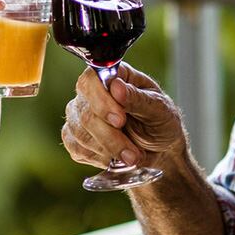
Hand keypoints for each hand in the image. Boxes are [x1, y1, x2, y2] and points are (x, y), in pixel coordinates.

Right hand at [60, 61, 186, 169]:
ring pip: (81, 134)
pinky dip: (99, 158)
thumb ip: (138, 98)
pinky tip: (115, 158)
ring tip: (133, 157)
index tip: (120, 120)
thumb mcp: (159, 109)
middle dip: (111, 136)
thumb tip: (116, 87)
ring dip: (109, 150)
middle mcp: (90, 93)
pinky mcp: (75, 137)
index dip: (101, 100)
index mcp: (113, 76)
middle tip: (133, 153)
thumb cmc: (160, 121)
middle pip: (85, 113)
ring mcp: (79, 115)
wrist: (159, 148)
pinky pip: (77, 149)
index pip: (91, 81)